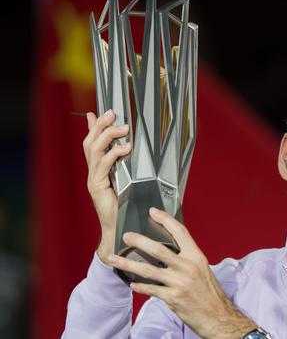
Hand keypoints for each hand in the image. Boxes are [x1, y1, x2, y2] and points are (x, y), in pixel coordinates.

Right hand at [83, 110, 131, 262]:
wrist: (122, 231)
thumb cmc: (132, 208)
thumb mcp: (134, 181)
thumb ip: (134, 168)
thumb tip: (140, 154)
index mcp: (100, 171)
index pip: (93, 143)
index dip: (95, 127)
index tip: (100, 111)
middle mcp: (95, 174)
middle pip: (90, 143)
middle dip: (100, 125)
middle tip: (112, 113)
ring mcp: (94, 180)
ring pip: (94, 150)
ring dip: (108, 136)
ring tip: (123, 128)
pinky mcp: (98, 188)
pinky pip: (103, 165)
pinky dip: (114, 154)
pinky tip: (125, 148)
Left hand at [107, 208, 256, 338]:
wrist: (217, 315)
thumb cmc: (209, 292)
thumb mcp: (202, 268)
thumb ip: (186, 258)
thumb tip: (168, 250)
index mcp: (196, 256)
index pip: (180, 232)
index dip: (166, 220)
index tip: (153, 212)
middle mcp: (187, 267)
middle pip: (159, 249)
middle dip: (139, 241)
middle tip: (126, 235)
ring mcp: (179, 282)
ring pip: (148, 270)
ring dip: (127, 264)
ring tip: (113, 259)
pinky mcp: (172, 298)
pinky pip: (150, 289)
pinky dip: (139, 286)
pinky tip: (131, 283)